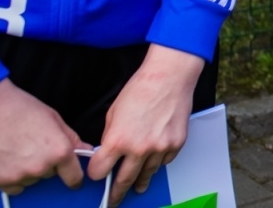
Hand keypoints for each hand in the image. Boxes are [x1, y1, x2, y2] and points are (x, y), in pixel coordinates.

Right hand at [0, 79, 86, 194]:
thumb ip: (71, 139)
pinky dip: (14, 176)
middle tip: (36, 146)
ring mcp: (20, 175)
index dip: (75, 176)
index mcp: (59, 150)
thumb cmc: (21, 110)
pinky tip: (10, 159)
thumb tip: (84, 150)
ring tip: (20, 149)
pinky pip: (15, 186)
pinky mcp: (1, 180)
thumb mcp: (54, 119)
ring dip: (30, 170)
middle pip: (51, 174)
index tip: (74, 178)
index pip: (74, 176)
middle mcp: (41, 166)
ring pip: (33, 179)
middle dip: (48, 163)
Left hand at [87, 44, 203, 205]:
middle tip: (113, 201)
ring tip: (137, 188)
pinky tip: (155, 159)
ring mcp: (159, 148)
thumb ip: (111, 137)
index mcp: (117, 141)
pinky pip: (164, 161)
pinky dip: (158, 161)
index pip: (100, 171)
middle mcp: (138, 149)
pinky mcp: (176, 144)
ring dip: (140, 182)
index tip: (98, 173)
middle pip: (124, 181)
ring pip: (147, 174)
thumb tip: (109, 152)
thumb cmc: (140, 90)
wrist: (169, 77)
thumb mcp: (114, 113)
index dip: (97, 173)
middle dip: (116, 193)